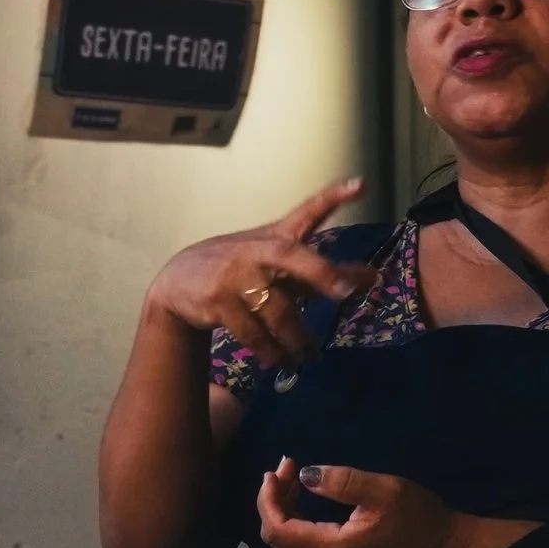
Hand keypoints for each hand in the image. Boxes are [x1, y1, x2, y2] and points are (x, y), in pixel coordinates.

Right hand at [147, 177, 373, 368]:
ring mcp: (237, 277)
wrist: (178, 282)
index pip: (308, 212)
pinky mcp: (220, 303)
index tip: (359, 185)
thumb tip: (370, 278)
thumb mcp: (273, 262)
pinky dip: (272, 352)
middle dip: (321, 272)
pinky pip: (255, 334)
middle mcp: (259, 251)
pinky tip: (281, 361)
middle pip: (293, 257)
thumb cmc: (240, 271)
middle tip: (347, 290)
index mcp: (275, 237)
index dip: (333, 198)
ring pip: (278, 311)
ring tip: (311, 356)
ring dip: (298, 338)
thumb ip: (317, 271)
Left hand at [255, 459, 537, 547]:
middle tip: (287, 470)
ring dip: (284, 516)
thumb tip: (305, 476)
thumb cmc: (418, 517)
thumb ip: (342, 481)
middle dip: (274, 502)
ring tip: (293, 483)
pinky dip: (296, 529)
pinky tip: (306, 508)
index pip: (277, 530)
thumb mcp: (383, 489)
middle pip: (277, 542)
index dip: (268, 499)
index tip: (278, 469)